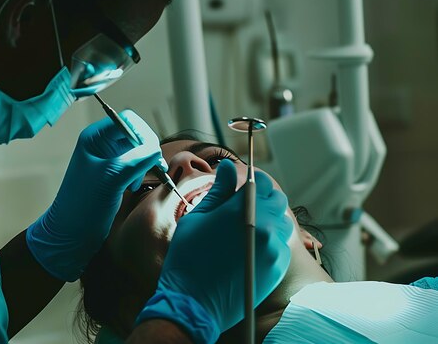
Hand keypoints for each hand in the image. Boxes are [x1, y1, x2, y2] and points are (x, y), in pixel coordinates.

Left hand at [26, 110, 163, 280]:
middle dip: (146, 150)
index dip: (143, 134)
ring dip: (143, 164)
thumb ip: (136, 159)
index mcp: (94, 137)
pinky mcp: (113, 175)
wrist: (71, 233)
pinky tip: (132, 186)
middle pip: (135, 134)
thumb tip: (156, 149)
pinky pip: (134, 165)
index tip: (152, 153)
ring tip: (136, 181)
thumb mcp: (112, 178)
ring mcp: (107, 160)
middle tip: (155, 168)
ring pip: (137, 151)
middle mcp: (101, 145)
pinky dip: (139, 173)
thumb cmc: (83, 205)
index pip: (127, 120)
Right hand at [136, 160, 292, 342]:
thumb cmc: (189, 258)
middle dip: (263, 198)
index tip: (245, 184)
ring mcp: (274, 248)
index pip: (261, 183)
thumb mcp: (197, 218)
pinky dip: (270, 240)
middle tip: (244, 206)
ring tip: (246, 227)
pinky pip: (280, 244)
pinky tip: (249, 247)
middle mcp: (264, 226)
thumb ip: (218, 191)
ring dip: (269, 219)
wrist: (194, 302)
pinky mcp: (277, 267)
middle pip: (276, 201)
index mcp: (241, 210)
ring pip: (281, 222)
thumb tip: (227, 167)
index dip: (253, 180)